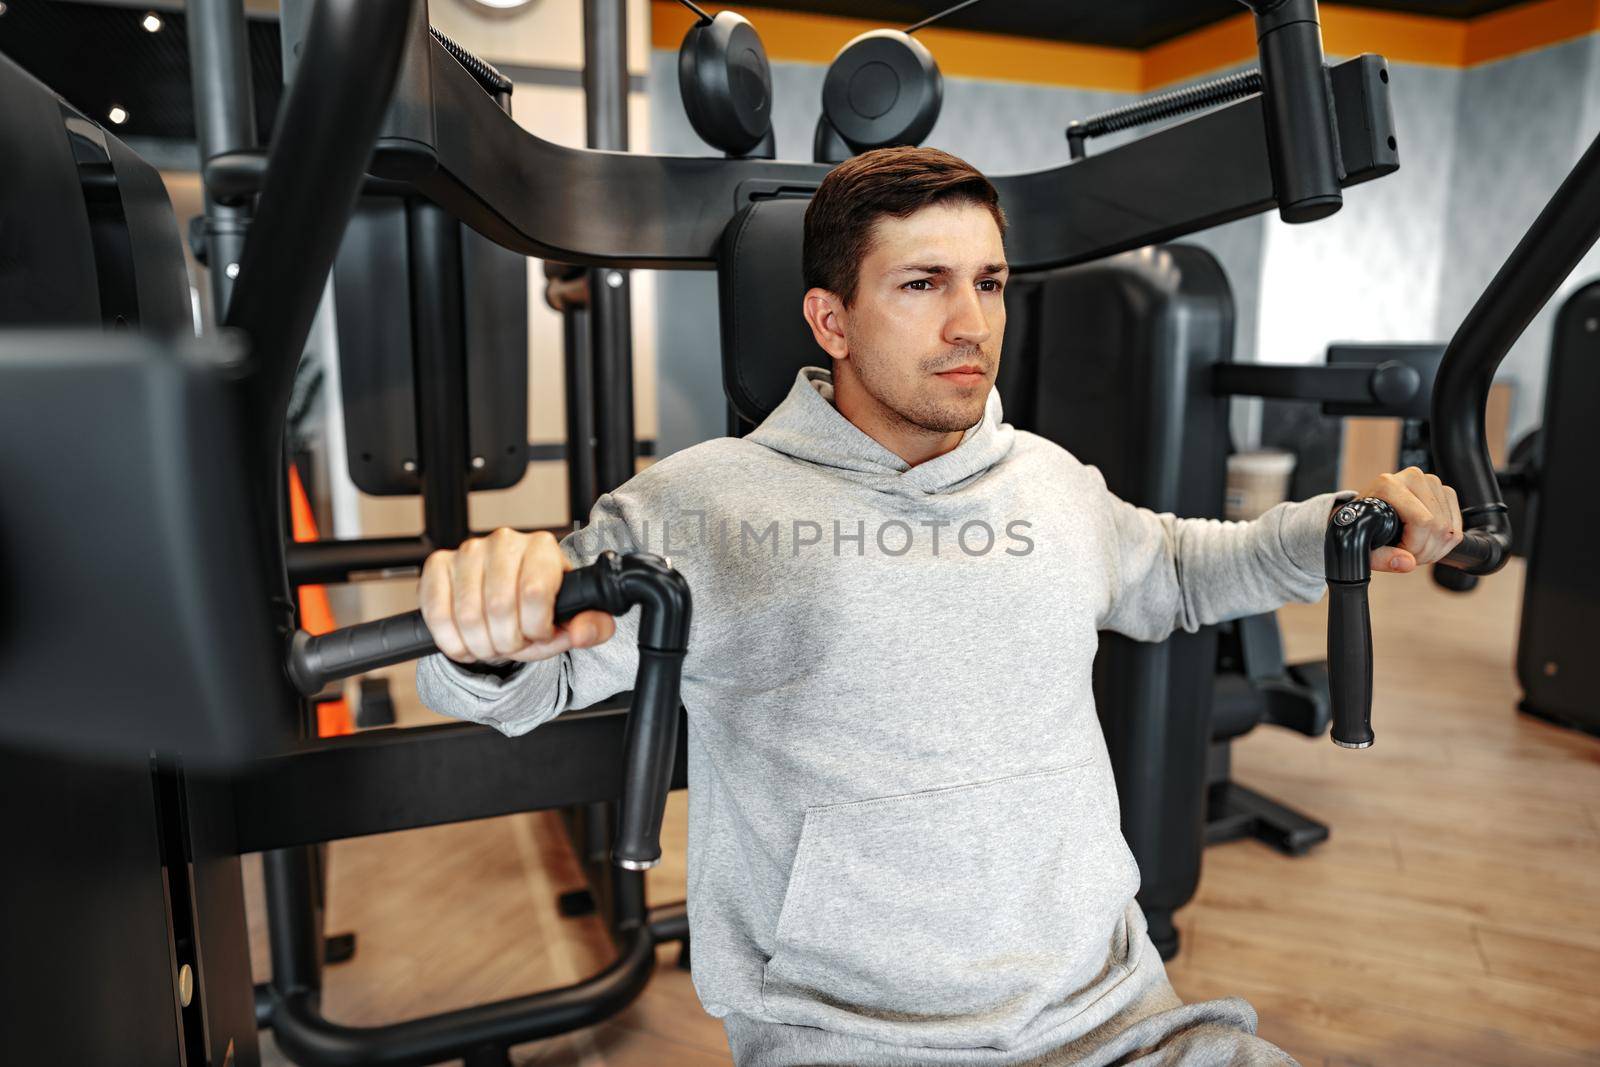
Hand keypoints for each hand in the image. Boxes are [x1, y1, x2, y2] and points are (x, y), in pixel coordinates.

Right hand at [419, 529, 616, 663]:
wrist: (504, 603)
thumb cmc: (538, 608)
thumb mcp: (573, 619)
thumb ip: (592, 627)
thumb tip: (583, 631)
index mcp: (543, 548)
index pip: (536, 592)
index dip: (537, 628)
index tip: (539, 635)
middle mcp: (504, 542)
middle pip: (500, 607)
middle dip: (508, 642)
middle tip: (513, 645)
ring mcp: (468, 551)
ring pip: (468, 616)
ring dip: (481, 645)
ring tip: (492, 643)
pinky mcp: (438, 566)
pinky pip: (437, 614)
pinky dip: (453, 642)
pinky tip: (467, 643)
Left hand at [1351, 467, 1463, 573]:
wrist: (1367, 511)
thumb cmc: (1363, 525)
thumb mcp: (1363, 543)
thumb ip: (1381, 558)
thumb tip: (1407, 563)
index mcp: (1389, 485)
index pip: (1422, 521)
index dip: (1415, 546)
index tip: (1399, 553)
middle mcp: (1413, 478)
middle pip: (1438, 526)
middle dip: (1425, 551)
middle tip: (1408, 556)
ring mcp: (1432, 482)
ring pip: (1449, 529)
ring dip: (1436, 550)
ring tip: (1415, 550)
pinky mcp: (1445, 491)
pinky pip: (1457, 526)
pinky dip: (1445, 542)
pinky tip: (1427, 543)